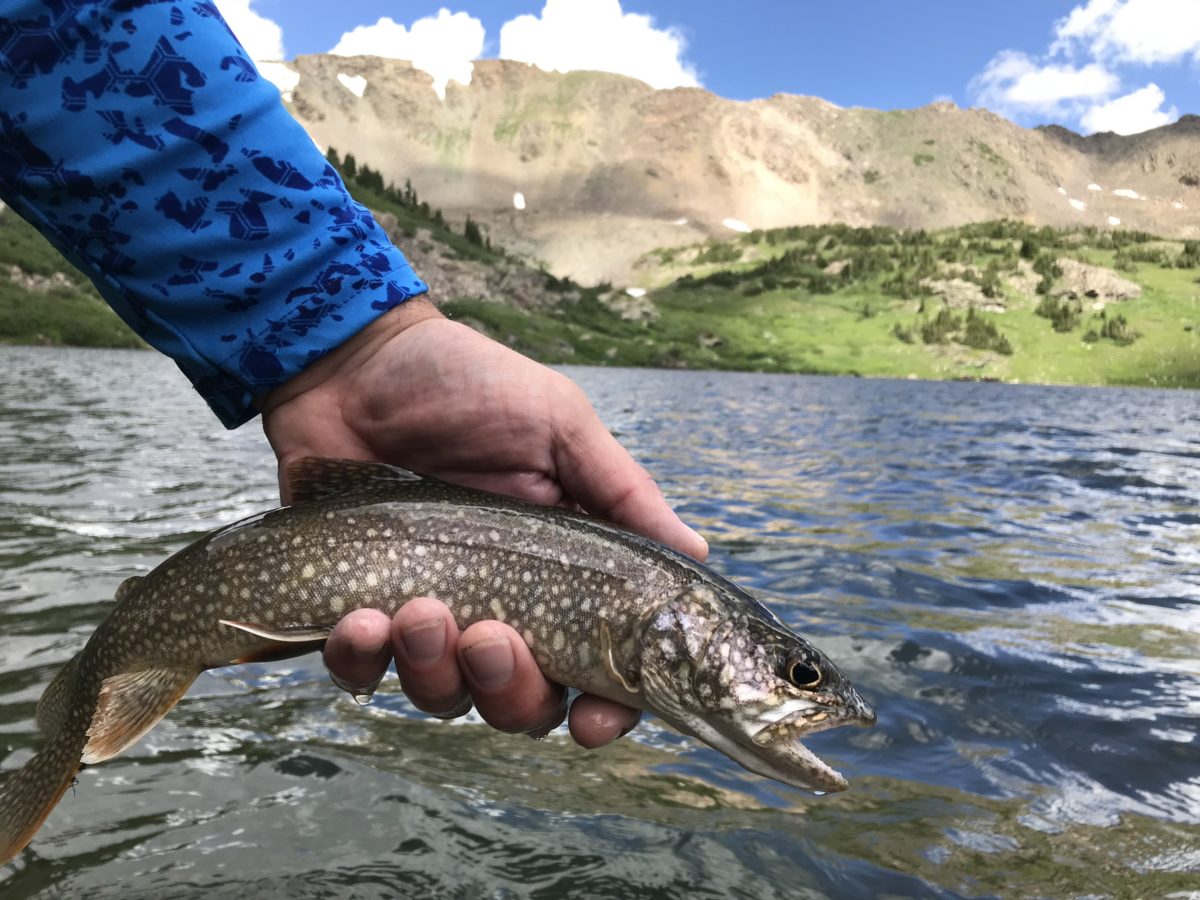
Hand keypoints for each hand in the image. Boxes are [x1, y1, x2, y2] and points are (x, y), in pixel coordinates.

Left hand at [260, 299, 706, 746]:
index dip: (604, 708)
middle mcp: (500, 604)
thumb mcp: (558, 424)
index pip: (596, 667)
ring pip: (444, 698)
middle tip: (488, 635)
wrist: (354, 361)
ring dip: (433, 672)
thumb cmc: (467, 384)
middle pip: (521, 703)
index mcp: (558, 571)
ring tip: (416, 609)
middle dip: (509, 689)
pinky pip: (363, 672)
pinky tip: (360, 618)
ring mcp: (428, 613)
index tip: (593, 719)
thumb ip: (622, 492)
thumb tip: (697, 555)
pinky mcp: (358, 609)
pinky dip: (362, 661)